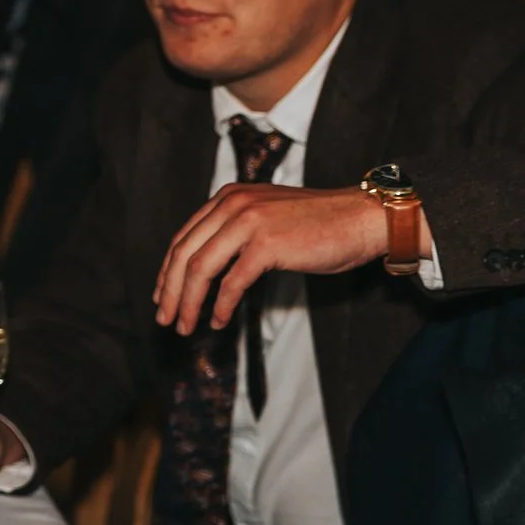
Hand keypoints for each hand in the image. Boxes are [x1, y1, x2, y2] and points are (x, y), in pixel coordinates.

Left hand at [152, 185, 406, 335]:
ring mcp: (249, 222)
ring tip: (185, 326)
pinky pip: (232, 282)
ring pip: (201, 269)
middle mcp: (233, 204)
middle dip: (170, 292)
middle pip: (184, 254)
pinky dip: (221, 305)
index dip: (169, 271)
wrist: (362, 218)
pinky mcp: (267, 244)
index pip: (184, 238)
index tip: (162, 296)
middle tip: (164, 319)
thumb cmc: (319, 225)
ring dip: (188, 302)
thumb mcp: (267, 218)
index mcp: (228, 198)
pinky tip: (218, 321)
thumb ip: (235, 232)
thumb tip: (206, 267)